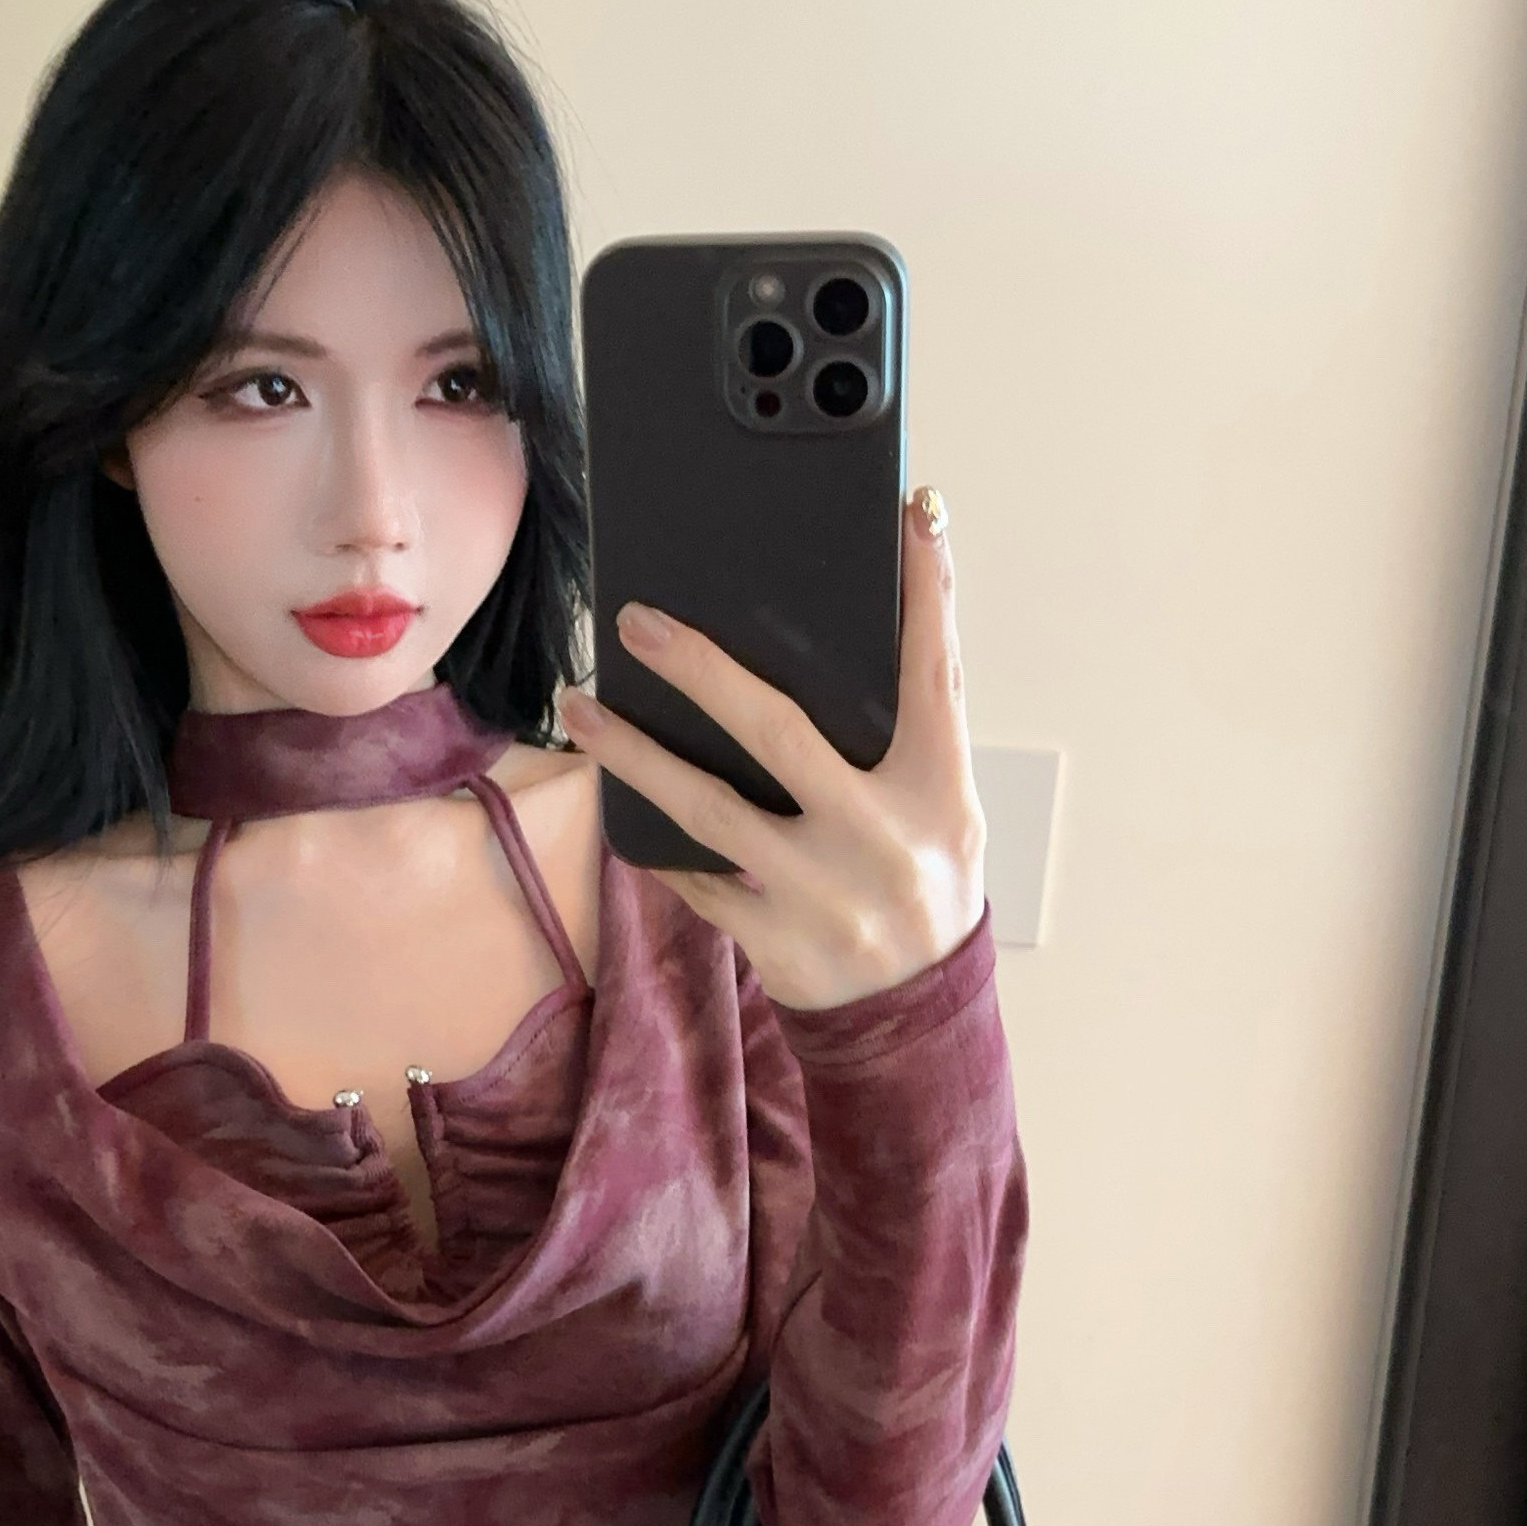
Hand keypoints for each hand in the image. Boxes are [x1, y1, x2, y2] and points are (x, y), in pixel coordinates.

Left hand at [557, 487, 987, 1010]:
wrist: (913, 1012)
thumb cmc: (920, 879)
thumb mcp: (942, 804)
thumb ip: (910, 730)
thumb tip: (848, 628)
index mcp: (937, 790)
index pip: (933, 674)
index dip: (928, 591)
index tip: (913, 514)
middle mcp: (880, 839)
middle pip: (778, 732)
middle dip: (700, 669)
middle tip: (638, 621)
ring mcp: (821, 894)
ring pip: (709, 808)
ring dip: (635, 753)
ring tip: (583, 707)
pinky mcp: (774, 939)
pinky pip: (695, 875)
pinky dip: (652, 835)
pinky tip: (611, 792)